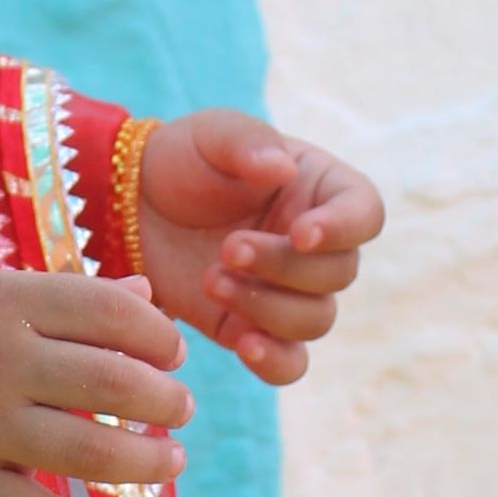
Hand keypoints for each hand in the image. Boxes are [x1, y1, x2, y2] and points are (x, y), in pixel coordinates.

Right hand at [0, 265, 188, 496]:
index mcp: (6, 302)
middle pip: (116, 384)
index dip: (158, 335)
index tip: (171, 352)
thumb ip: (67, 297)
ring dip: (148, 462)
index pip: (111, 313)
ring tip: (169, 462)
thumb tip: (148, 301)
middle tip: (179, 411)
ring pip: (91, 454)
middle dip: (166, 402)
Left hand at [131, 110, 383, 383]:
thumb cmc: (184, 160)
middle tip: (227, 249)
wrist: (133, 206)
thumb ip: (248, 143)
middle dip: (283, 266)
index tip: (300, 233)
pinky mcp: (256, 327)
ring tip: (211, 280)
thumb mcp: (212, 134)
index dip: (342, 230)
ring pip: (316, 319)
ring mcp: (289, 291)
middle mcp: (317, 246)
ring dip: (268, 306)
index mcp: (322, 191)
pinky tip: (244, 344)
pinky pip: (289, 362)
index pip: (364, 215)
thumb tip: (282, 167)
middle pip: (338, 273)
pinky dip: (275, 362)